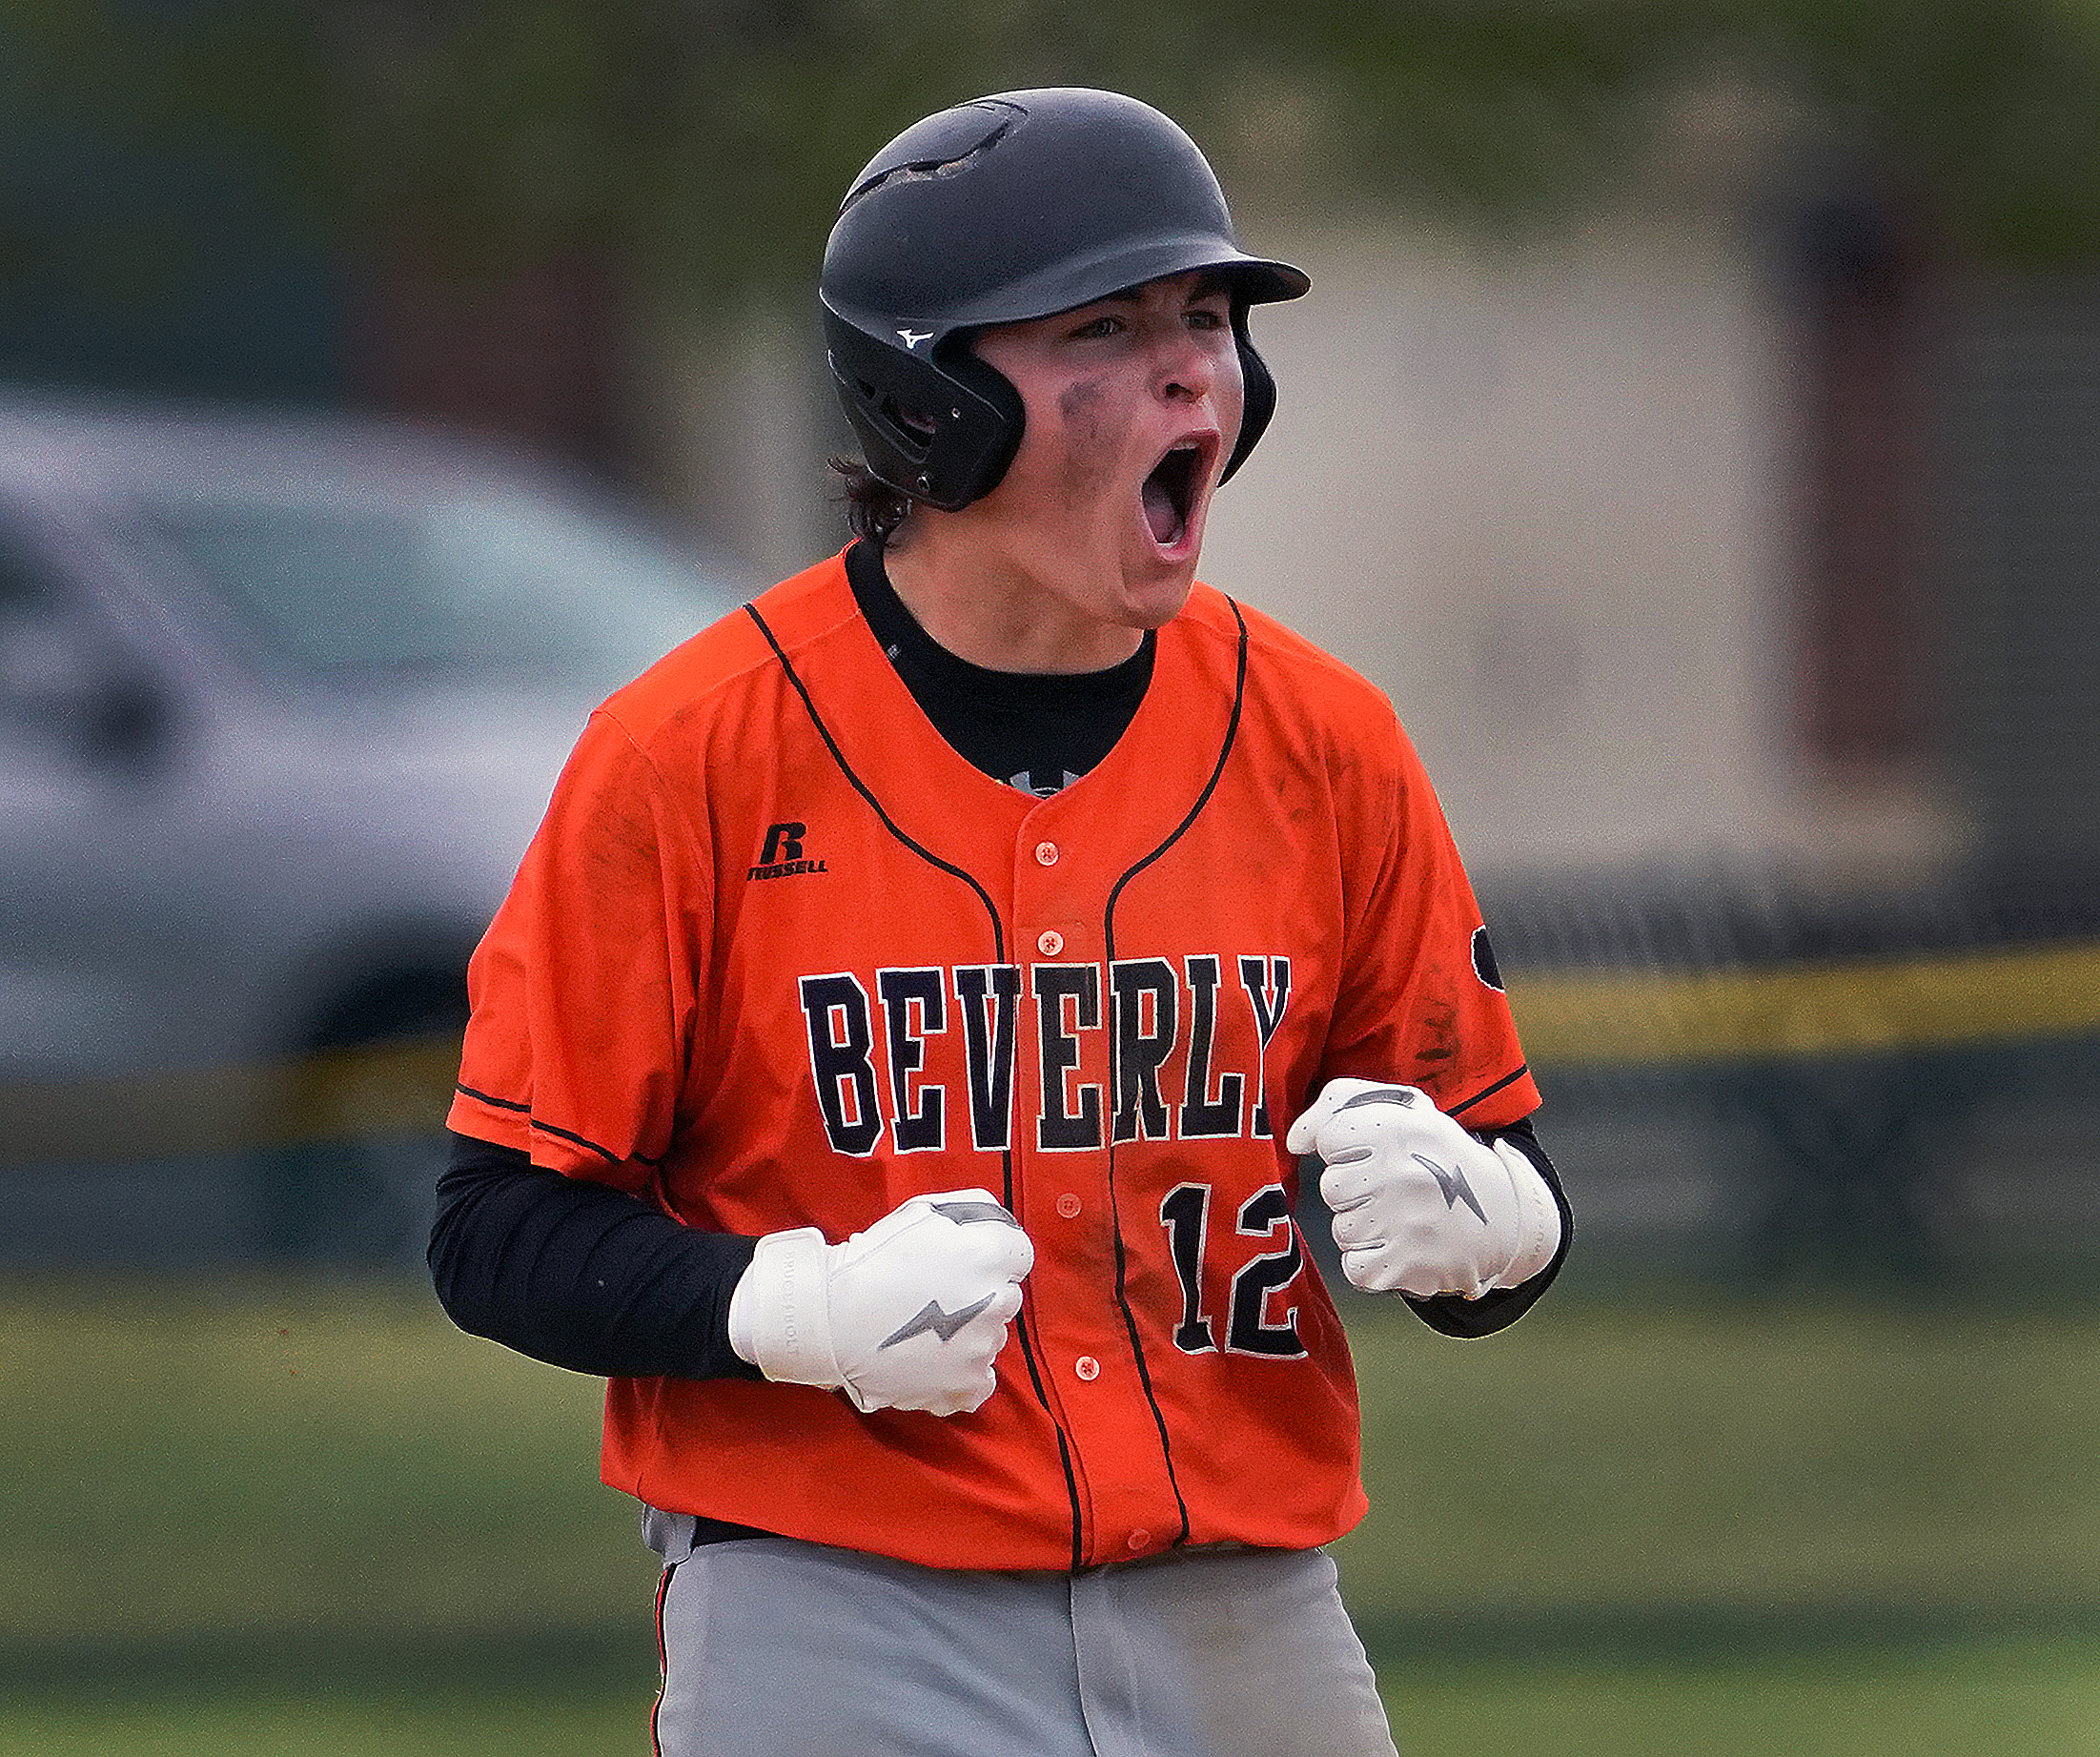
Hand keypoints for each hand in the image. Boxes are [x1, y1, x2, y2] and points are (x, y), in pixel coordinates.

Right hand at [728, 1188, 1033, 1414]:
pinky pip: (980, 1381)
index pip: (1018, 1256)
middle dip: (979, 1295)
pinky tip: (936, 1360)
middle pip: (1005, 1297)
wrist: (831, 1316)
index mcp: (989, 1253)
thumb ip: (975, 1212)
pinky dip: (963, 1374)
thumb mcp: (925, 1211)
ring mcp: (983, 1347)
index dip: (988, 1258)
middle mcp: (995, 1300)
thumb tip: (998, 1226)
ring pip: (991, 1337)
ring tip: (925, 1328)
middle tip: (936, 1295)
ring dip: (969, 1333)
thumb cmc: (873, 1259)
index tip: (961, 1265)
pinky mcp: (966, 1384)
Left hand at [1285, 1079, 1558, 1298]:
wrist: (1505, 1215)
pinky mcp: (1408, 1266)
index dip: (1347, 1149)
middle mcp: (1404, 1172)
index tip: (1377, 1153)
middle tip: (1394, 1190)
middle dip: (1355, 1191)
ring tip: (1404, 1218)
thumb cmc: (1435, 1156)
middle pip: (1331, 1188)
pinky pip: (1355, 1269)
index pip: (1330, 1139)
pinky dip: (1374, 1264)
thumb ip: (1337, 1105)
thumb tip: (1295, 1142)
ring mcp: (1407, 1223)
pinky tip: (1403, 1247)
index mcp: (1400, 1127)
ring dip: (1365, 1229)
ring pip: (1342, 1230)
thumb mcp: (1400, 1109)